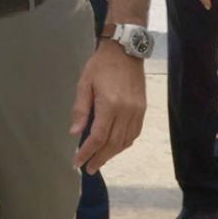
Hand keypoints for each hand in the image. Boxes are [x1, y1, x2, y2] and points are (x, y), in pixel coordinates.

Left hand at [70, 44, 146, 173]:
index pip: (98, 137)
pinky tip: (115, 147)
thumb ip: (80, 109)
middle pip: (113, 143)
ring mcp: (137, 111)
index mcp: (110, 104)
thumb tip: (75, 133)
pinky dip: (124, 144)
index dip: (87, 152)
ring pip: (125, 141)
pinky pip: (134, 133)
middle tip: (89, 168)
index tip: (77, 162)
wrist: (125, 50)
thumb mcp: (84, 83)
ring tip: (100, 160)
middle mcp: (126, 111)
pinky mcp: (142, 109)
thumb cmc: (101, 65)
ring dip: (112, 154)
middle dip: (100, 158)